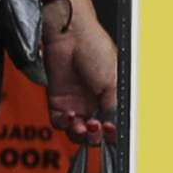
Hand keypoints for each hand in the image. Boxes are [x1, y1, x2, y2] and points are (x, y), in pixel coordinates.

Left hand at [44, 3, 118, 142]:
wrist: (70, 36)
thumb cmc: (96, 48)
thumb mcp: (113, 81)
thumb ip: (113, 107)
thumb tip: (115, 126)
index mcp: (111, 98)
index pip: (113, 126)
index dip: (111, 132)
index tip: (110, 130)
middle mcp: (93, 103)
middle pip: (94, 134)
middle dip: (96, 135)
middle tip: (95, 126)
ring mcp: (75, 103)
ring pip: (77, 133)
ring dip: (80, 134)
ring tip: (82, 124)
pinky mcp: (57, 101)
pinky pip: (60, 123)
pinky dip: (65, 124)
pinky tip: (70, 116)